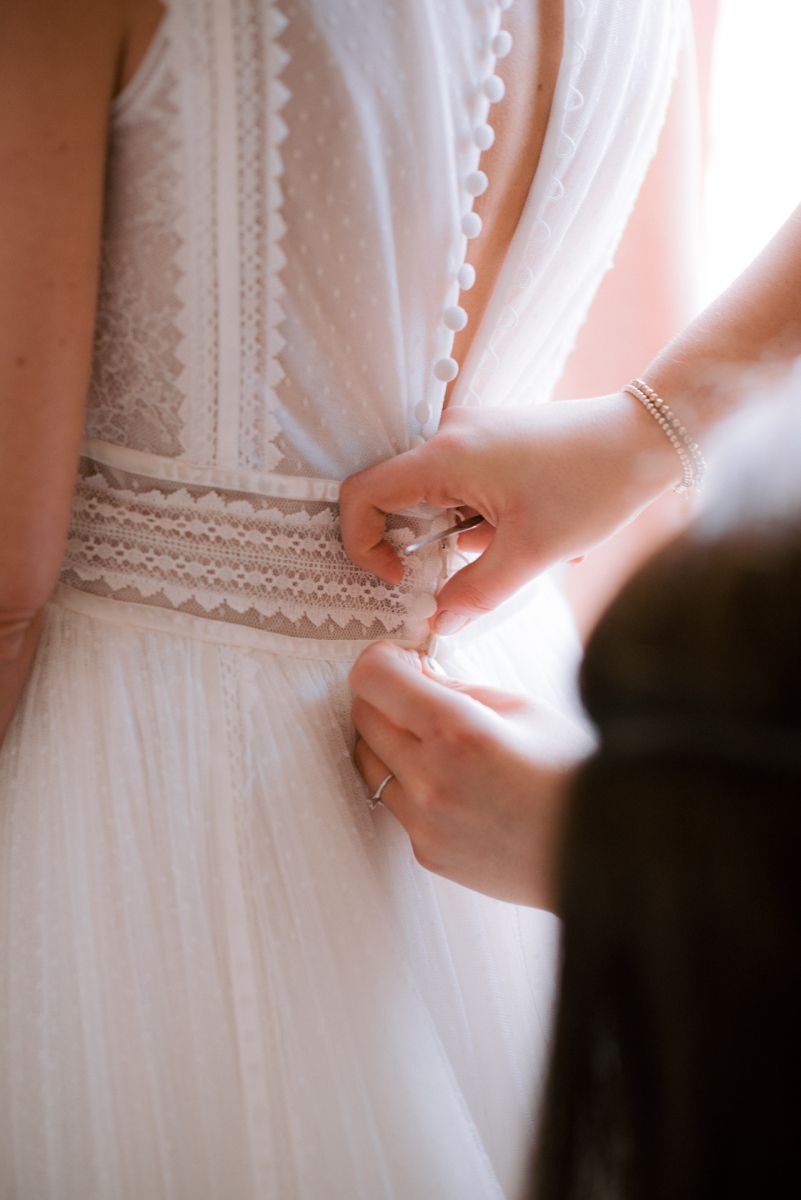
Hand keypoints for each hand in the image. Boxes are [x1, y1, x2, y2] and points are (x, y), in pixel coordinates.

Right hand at [340, 396, 676, 633]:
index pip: (363, 495)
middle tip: (460, 572)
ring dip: (458, 533)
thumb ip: (476, 592)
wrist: (646, 437)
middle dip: (420, 544)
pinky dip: (478, 517)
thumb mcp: (531, 552)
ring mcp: (471, 435)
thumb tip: (439, 621)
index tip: (398, 576)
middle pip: (395, 497)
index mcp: (444, 456)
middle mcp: (448, 436)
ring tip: (514, 543)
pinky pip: (461, 486)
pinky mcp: (492, 442)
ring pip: (433, 496)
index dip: (363, 542)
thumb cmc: (592, 484)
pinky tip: (526, 527)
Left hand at [350, 642, 588, 910]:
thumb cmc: (573, 776)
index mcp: (457, 732)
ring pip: (370, 763)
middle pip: (363, 717)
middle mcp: (431, 779)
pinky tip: (454, 781)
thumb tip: (419, 675)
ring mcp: (425, 822)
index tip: (400, 658)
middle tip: (417, 692)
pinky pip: (396, 803)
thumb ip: (460, 689)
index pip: (373, 679)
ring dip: (390, 741)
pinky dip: (412, 783)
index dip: (382, 659)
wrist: (601, 853)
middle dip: (384, 696)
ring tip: (436, 740)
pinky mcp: (427, 852)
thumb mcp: (524, 709)